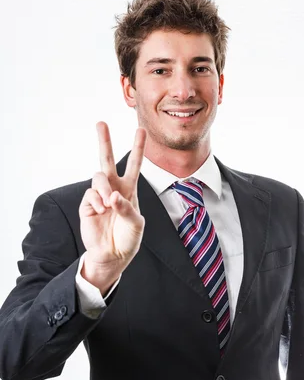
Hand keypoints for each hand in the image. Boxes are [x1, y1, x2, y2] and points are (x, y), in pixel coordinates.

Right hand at [79, 122, 146, 292]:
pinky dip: (97, 202)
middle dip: (104, 141)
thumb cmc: (128, 239)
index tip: (140, 130)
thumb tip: (113, 196)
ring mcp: (99, 196)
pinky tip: (101, 211)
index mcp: (129, 190)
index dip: (137, 147)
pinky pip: (90, 194)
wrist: (112, 255)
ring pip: (98, 176)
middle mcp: (114, 189)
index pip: (134, 165)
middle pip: (107, 160)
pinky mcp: (87, 205)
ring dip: (104, 187)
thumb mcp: (136, 225)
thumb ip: (127, 209)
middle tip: (100, 123)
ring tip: (108, 203)